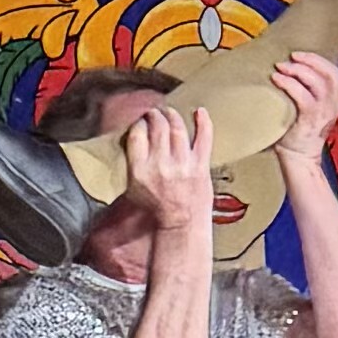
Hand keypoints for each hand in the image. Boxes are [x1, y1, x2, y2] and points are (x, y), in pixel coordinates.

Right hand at [121, 99, 213, 226]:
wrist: (180, 225)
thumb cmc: (156, 210)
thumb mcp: (133, 189)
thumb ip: (133, 164)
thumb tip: (133, 142)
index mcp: (140, 171)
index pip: (137, 135)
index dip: (139, 124)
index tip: (140, 121)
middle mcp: (161, 165)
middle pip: (157, 127)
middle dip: (155, 115)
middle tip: (154, 113)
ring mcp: (182, 164)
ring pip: (177, 128)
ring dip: (173, 116)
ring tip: (169, 112)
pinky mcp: (200, 167)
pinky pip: (204, 138)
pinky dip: (203, 122)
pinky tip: (201, 111)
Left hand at [268, 46, 337, 161]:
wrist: (298, 157)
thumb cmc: (300, 126)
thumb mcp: (313, 106)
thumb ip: (312, 89)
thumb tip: (293, 63)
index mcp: (336, 100)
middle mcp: (334, 105)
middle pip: (332, 75)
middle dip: (312, 60)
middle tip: (293, 55)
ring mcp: (323, 113)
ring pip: (318, 83)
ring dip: (298, 70)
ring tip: (281, 66)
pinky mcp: (309, 120)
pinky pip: (302, 96)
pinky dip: (289, 84)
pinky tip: (276, 79)